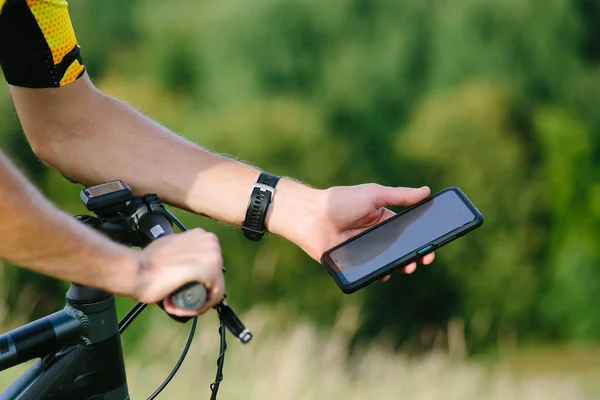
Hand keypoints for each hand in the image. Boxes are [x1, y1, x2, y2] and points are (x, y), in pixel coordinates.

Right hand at [134, 228, 224, 315]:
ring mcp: (213, 255)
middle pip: (214, 278)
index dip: (197, 282)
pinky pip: (213, 297)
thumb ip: (180, 248)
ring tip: (175, 305)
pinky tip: (180, 309)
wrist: (136, 269)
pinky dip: (199, 308)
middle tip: (175, 300)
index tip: (180, 290)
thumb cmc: (146, 262)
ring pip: (215, 289)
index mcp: (203, 235)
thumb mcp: (169, 246)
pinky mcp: (209, 270)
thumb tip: (184, 258)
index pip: (210, 266)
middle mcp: (211, 242)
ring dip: (196, 303)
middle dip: (197, 293)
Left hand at [292, 184, 434, 279]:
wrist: (310, 216)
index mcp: (381, 219)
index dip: (420, 238)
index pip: (407, 231)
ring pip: (387, 262)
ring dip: (399, 266)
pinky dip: (379, 274)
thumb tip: (426, 192)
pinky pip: (369, 272)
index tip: (433, 244)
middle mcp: (374, 236)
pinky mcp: (352, 264)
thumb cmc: (340, 201)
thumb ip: (400, 196)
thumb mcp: (374, 195)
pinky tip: (385, 274)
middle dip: (414, 255)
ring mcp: (363, 251)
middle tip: (423, 259)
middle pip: (400, 249)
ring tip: (407, 267)